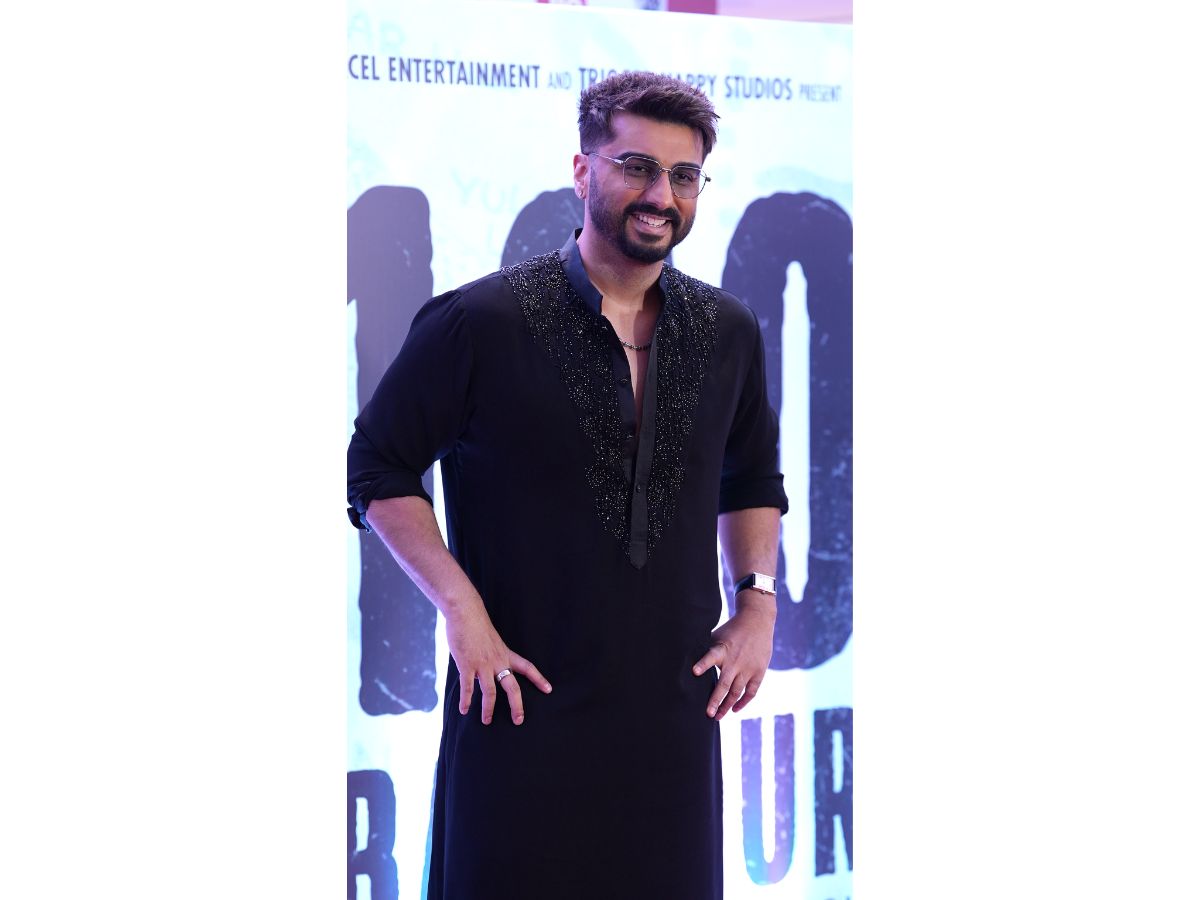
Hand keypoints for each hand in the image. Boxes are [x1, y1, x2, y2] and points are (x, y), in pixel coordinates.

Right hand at [444, 605, 551, 725]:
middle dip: (516, 706)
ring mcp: (482, 664)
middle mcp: (497, 661)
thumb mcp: (491, 638)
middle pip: (512, 687)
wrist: (465, 612)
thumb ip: (493, 652)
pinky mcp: (467, 665)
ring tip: (486, 721)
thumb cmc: (476, 623)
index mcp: (505, 653)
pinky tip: (464, 710)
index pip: (527, 667)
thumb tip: (488, 663)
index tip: (549, 689)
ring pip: (490, 693)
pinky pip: (467, 688)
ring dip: (488, 709)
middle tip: (519, 720)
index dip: (539, 679)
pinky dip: (466, 701)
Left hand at [692, 598, 775, 719]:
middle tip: (708, 714)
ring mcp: (748, 668)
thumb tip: (684, 660)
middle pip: (724, 684)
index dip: (703, 664)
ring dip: (726, 706)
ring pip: (736, 692)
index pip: (711, 656)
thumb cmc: (731, 630)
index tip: (694, 672)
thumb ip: (705, 650)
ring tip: (717, 716)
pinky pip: (751, 692)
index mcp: (722, 649)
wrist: (757, 620)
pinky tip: (734, 710)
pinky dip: (743, 702)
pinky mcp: (759, 672)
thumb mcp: (716, 636)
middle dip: (715, 700)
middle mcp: (735, 661)